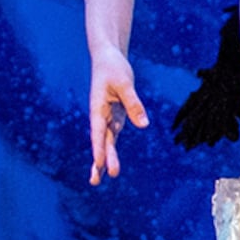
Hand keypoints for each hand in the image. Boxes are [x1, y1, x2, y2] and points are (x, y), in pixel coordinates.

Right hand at [88, 51, 146, 183]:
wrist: (108, 58)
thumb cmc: (113, 68)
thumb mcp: (125, 83)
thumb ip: (134, 104)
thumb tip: (144, 125)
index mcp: (98, 108)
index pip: (99, 132)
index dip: (99, 148)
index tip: (99, 163)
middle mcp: (101, 116)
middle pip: (101, 142)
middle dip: (99, 161)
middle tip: (95, 181)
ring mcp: (108, 117)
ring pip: (107, 142)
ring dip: (106, 159)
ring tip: (104, 178)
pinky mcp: (116, 116)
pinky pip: (115, 135)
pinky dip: (112, 149)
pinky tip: (111, 165)